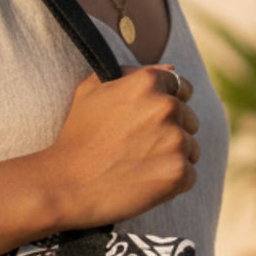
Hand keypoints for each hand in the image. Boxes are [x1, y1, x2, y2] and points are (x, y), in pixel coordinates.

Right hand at [37, 63, 200, 231]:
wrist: (64, 185)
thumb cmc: (74, 138)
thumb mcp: (91, 90)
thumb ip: (131, 74)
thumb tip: (170, 69)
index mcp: (148, 82)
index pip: (182, 89)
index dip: (169, 106)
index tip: (150, 125)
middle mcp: (167, 107)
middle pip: (190, 120)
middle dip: (171, 134)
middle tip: (138, 152)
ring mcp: (175, 140)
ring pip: (191, 149)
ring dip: (171, 160)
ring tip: (138, 170)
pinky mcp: (177, 172)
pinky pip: (189, 177)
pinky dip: (171, 184)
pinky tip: (143, 186)